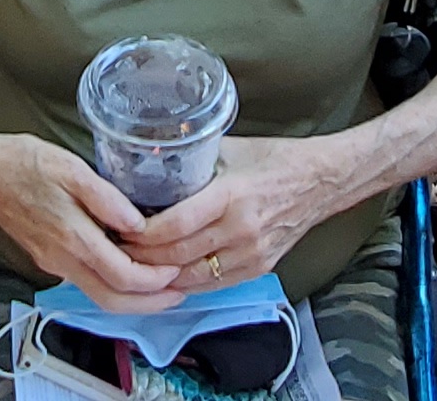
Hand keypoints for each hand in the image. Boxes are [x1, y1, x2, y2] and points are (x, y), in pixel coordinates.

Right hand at [0, 130, 183, 311]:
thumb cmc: (23, 162)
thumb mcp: (71, 168)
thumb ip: (107, 198)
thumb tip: (139, 225)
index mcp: (72, 238)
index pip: (122, 277)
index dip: (154, 282)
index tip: (177, 273)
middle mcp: (62, 259)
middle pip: (111, 301)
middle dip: (149, 304)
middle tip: (179, 295)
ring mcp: (53, 262)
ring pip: (98, 295)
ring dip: (132, 298)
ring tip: (161, 285)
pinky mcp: (47, 258)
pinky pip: (85, 282)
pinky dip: (113, 284)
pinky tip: (128, 267)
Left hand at [123, 138, 338, 289]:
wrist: (321, 181)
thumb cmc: (276, 160)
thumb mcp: (231, 150)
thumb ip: (194, 161)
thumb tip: (153, 161)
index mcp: (231, 195)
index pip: (175, 226)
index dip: (141, 234)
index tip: (119, 229)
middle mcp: (241, 231)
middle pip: (177, 255)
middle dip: (140, 257)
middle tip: (115, 249)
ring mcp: (250, 254)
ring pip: (192, 277)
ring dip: (159, 275)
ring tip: (133, 265)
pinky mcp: (257, 269)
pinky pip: (212, 285)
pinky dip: (185, 284)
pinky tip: (165, 277)